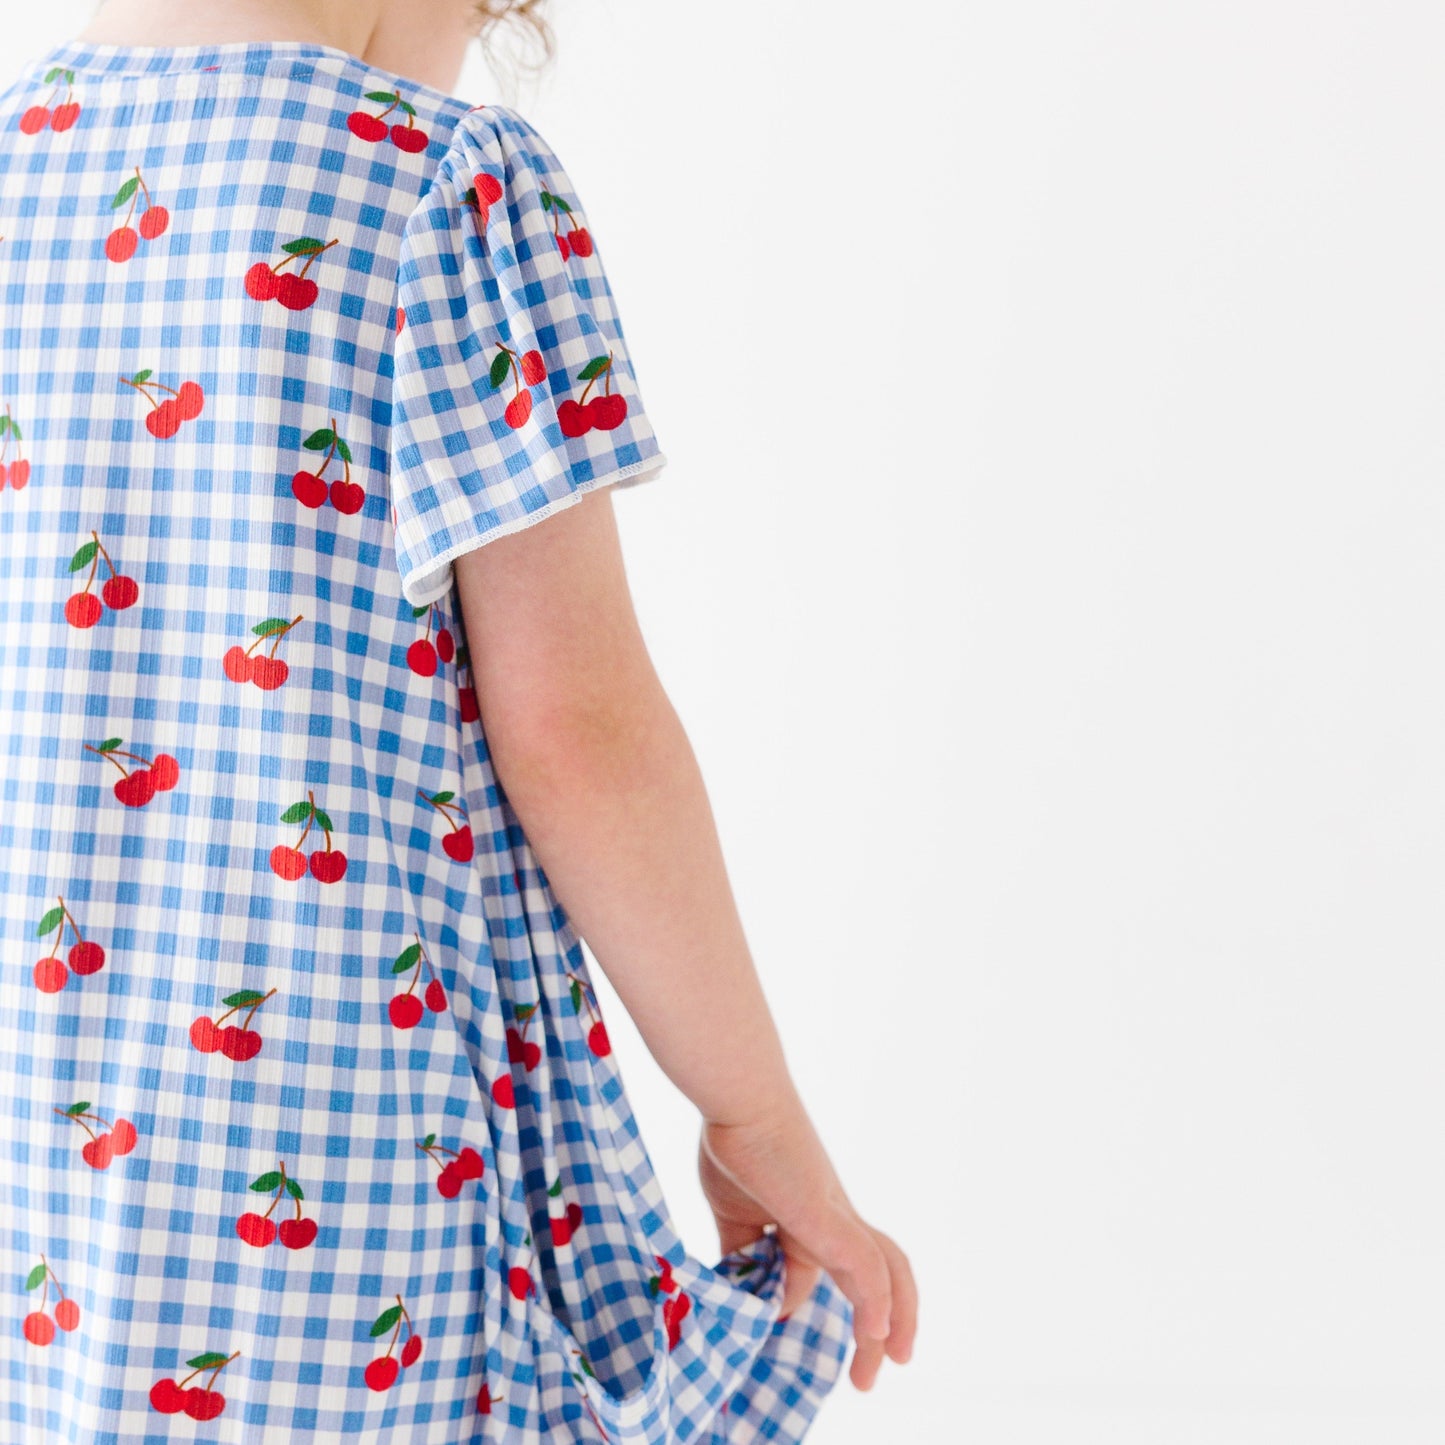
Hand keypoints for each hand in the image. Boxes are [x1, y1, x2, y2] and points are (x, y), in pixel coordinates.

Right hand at [698, 1105, 916, 1390]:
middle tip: (871, 1375)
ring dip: (895, 1322)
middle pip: (878, 1274)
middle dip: (883, 1327)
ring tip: (889, 1361)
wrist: (739, 1100)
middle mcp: (833, 1219)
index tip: (765, 1324)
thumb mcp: (736, 1213)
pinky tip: (878, 1332)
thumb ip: (749, 1255)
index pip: (824, 1269)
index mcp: (810, 1217)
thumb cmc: (735, 1143)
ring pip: (887, 1272)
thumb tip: (760, 1299)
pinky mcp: (830, 1216)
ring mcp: (836, 1216)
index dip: (796, 1304)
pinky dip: (878, 1302)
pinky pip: (869, 1268)